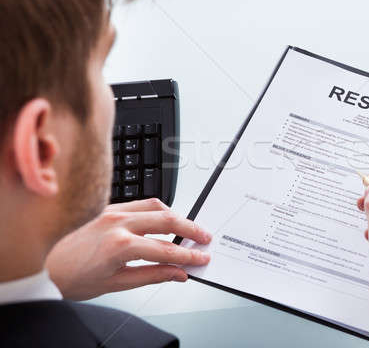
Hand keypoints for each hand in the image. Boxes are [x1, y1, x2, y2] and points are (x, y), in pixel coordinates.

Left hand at [46, 198, 210, 299]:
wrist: (45, 266)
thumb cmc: (74, 277)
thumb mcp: (118, 283)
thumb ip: (153, 274)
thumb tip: (178, 273)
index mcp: (121, 245)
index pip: (167, 249)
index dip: (189, 255)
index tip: (201, 258)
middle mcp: (118, 222)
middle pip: (168, 220)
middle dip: (191, 229)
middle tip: (205, 238)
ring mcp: (113, 211)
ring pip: (157, 206)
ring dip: (178, 216)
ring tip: (189, 229)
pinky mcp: (109, 207)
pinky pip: (141, 203)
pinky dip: (159, 209)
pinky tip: (165, 219)